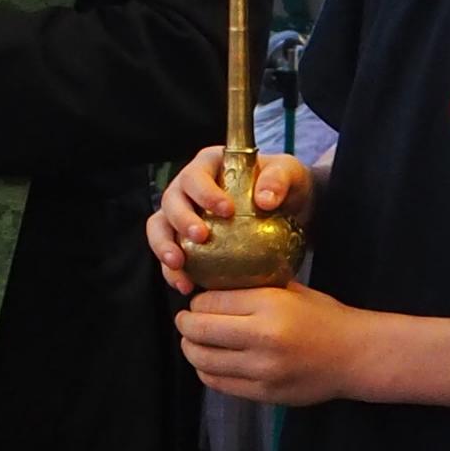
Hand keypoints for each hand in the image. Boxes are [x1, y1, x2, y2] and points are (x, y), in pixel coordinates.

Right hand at [149, 147, 315, 292]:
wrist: (286, 211)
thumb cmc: (282, 185)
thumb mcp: (289, 172)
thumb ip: (279, 179)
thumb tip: (265, 199)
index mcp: (208, 165)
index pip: (196, 175)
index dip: (204, 192)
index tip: (226, 210)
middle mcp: (188, 188)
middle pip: (171, 201)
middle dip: (181, 220)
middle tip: (202, 236)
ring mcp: (182, 215)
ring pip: (159, 227)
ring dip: (164, 246)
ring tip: (179, 265)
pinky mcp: (182, 241)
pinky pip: (168, 255)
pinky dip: (172, 271)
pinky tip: (185, 285)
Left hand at [175, 281, 371, 406]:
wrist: (355, 355)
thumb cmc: (324, 317)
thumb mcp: (291, 290)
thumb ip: (253, 288)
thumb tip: (212, 285)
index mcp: (269, 306)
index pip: (209, 302)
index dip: (197, 302)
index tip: (198, 302)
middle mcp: (262, 338)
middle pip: (198, 330)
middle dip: (185, 324)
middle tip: (186, 321)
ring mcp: (262, 370)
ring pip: (202, 360)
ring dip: (191, 349)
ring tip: (195, 342)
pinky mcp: (263, 394)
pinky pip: (217, 383)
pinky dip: (206, 371)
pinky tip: (211, 362)